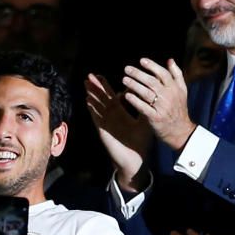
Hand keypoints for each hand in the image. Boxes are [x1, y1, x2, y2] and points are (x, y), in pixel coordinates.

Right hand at [85, 73, 152, 192]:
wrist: (135, 160)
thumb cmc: (141, 142)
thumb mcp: (145, 122)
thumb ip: (144, 107)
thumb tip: (147, 92)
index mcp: (121, 114)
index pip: (112, 97)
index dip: (108, 87)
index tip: (104, 76)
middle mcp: (112, 117)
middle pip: (102, 99)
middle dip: (97, 87)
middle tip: (91, 74)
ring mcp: (106, 123)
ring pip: (97, 105)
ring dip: (92, 94)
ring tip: (86, 82)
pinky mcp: (103, 130)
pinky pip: (96, 117)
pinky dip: (92, 108)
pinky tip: (87, 100)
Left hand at [123, 58, 195, 150]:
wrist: (181, 131)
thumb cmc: (179, 108)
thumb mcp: (182, 90)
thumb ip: (176, 74)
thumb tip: (170, 60)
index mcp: (175, 88)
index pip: (163, 74)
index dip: (152, 66)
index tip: (141, 60)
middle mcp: (169, 96)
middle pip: (152, 82)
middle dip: (138, 74)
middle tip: (127, 69)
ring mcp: (162, 107)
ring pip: (146, 93)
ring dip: (134, 85)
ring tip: (124, 79)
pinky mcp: (156, 118)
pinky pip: (144, 108)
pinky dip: (135, 101)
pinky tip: (127, 95)